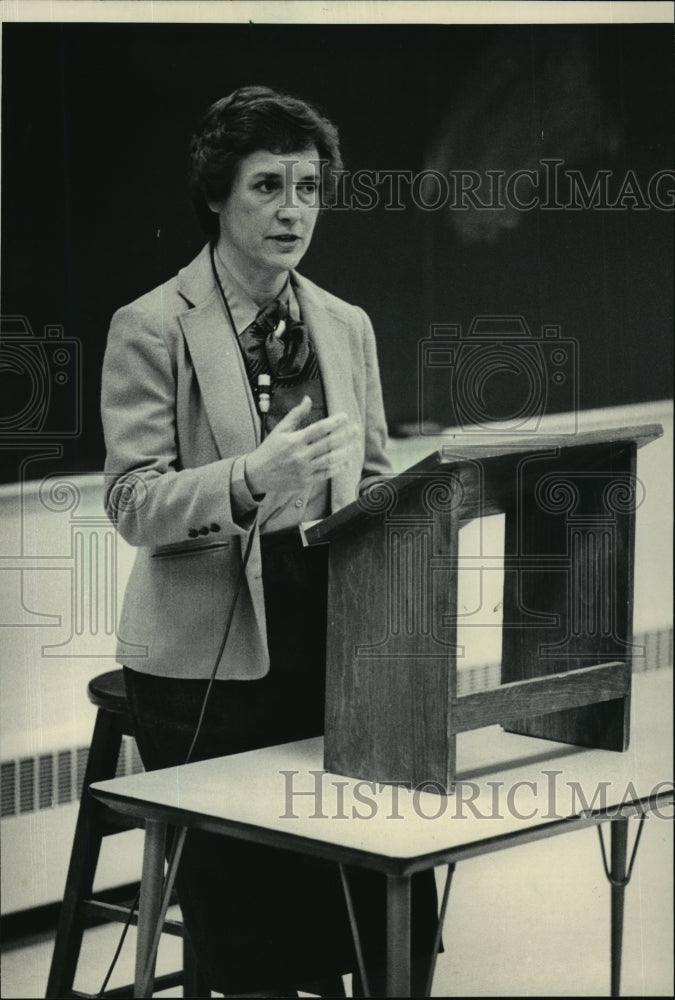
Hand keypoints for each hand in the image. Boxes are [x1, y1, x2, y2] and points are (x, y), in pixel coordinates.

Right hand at [244, 396, 358, 495]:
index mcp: (294, 440)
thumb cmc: (268, 450)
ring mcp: (304, 469)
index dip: (334, 422)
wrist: (256, 474)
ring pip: (330, 460)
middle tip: (357, 429)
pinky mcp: (306, 481)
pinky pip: (326, 474)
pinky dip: (338, 468)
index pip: (319, 429)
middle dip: (345, 436)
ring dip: (345, 452)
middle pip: (328, 444)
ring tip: (356, 445)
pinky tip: (347, 462)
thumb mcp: (279, 430)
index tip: (345, 417)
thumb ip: (296, 415)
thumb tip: (308, 399)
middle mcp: (300, 455)